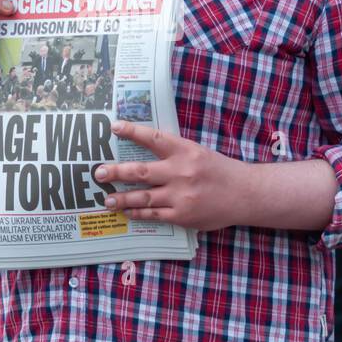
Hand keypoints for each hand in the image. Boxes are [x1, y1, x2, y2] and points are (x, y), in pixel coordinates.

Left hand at [93, 121, 243, 230]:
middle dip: (116, 172)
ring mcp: (181, 195)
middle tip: (98, 173)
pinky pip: (154, 214)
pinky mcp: (182, 215)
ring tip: (107, 199)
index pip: (153, 138)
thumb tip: (144, 149)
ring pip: (143, 197)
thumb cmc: (218, 170)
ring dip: (122, 198)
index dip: (132, 131)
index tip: (114, 126)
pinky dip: (138, 213)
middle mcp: (180, 171)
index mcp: (185, 150)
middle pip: (140, 171)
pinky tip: (127, 212)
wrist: (244, 194)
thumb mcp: (197, 152)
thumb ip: (173, 152)